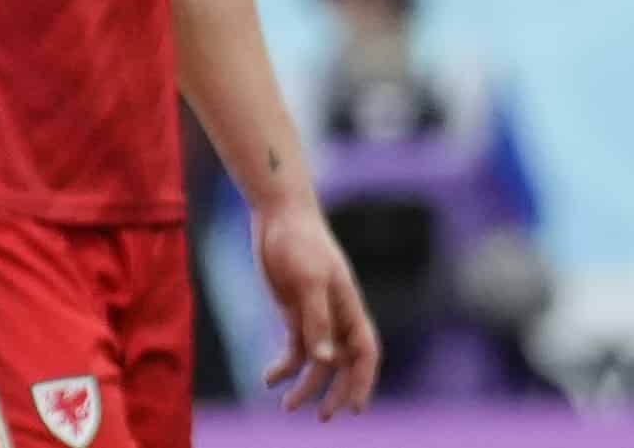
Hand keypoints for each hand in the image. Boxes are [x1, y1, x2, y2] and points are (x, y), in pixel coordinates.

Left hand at [255, 199, 378, 420]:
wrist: (278, 216)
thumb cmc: (300, 242)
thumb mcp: (308, 279)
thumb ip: (316, 318)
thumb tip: (324, 359)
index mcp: (350, 309)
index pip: (365, 353)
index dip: (363, 382)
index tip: (354, 408)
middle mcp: (337, 317)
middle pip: (343, 365)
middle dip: (335, 393)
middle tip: (322, 417)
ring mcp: (315, 316)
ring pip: (317, 361)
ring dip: (305, 385)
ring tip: (287, 407)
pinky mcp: (293, 312)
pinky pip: (293, 347)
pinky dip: (284, 366)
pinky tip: (268, 379)